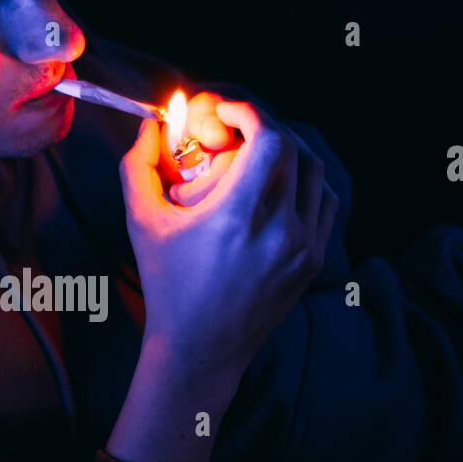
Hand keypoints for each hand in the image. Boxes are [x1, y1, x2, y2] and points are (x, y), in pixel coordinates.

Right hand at [120, 99, 338, 373]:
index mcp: (237, 219)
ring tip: (257, 156)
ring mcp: (303, 248)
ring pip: (315, 173)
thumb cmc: (167, 286)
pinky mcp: (312, 261)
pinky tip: (278, 187)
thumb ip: (138, 166)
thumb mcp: (142, 224)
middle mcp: (280, 231)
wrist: (200, 350)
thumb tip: (151, 126)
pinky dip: (306, 183)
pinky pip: (324, 204)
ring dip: (288, 153)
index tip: (227, 111)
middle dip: (264, 129)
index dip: (249, 112)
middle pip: (294, 149)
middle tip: (237, 132)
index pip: (269, 139)